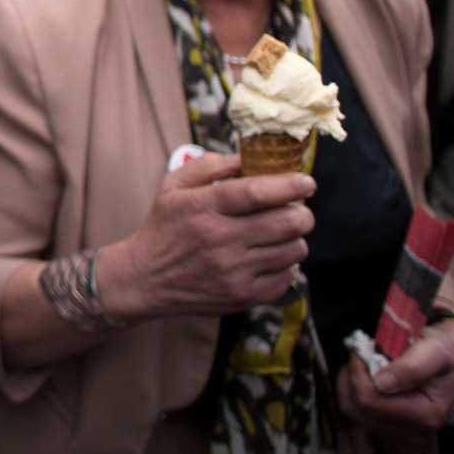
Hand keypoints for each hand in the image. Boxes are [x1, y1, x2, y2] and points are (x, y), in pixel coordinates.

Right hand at [101, 152, 314, 321]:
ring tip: (279, 235)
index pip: (255, 193)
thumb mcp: (173, 187)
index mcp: (203, 208)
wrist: (146, 279)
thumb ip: (208, 166)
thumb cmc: (164, 228)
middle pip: (286, 222)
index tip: (307, 182)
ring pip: (293, 250)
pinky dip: (284, 265)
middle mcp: (220, 240)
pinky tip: (267, 257)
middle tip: (297, 210)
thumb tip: (245, 157)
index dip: (288, 185)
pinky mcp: (243, 296)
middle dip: (301, 213)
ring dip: (293, 239)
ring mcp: (233, 271)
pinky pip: (286, 277)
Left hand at [336, 321, 453, 453]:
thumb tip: (381, 383)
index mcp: (426, 415)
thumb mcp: (438, 350)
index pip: (370, 400)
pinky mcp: (389, 428)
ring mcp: (400, 433)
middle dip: (352, 376)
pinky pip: (355, 411)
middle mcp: (413, 432)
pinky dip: (351, 389)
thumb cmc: (447, 349)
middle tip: (363, 355)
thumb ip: (412, 367)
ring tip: (364, 364)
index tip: (364, 349)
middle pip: (356, 408)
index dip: (358, 371)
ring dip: (349, 382)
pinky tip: (365, 375)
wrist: (453, 356)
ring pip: (351, 410)